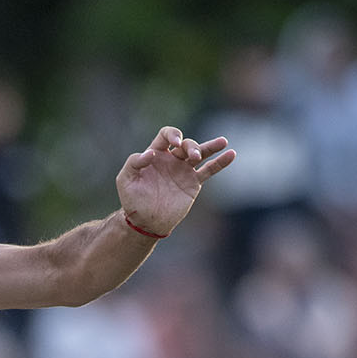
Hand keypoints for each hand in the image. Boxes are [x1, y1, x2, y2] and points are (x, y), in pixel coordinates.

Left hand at [115, 126, 234, 236]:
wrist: (145, 222)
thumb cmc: (132, 200)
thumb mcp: (125, 180)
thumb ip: (133, 163)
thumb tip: (150, 153)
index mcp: (156, 154)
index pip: (166, 135)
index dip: (172, 135)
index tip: (175, 145)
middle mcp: (171, 160)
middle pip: (186, 143)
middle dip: (191, 146)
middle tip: (193, 156)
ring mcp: (184, 171)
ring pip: (201, 153)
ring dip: (210, 146)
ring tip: (222, 142)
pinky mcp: (193, 183)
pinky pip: (209, 170)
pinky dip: (220, 162)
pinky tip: (231, 154)